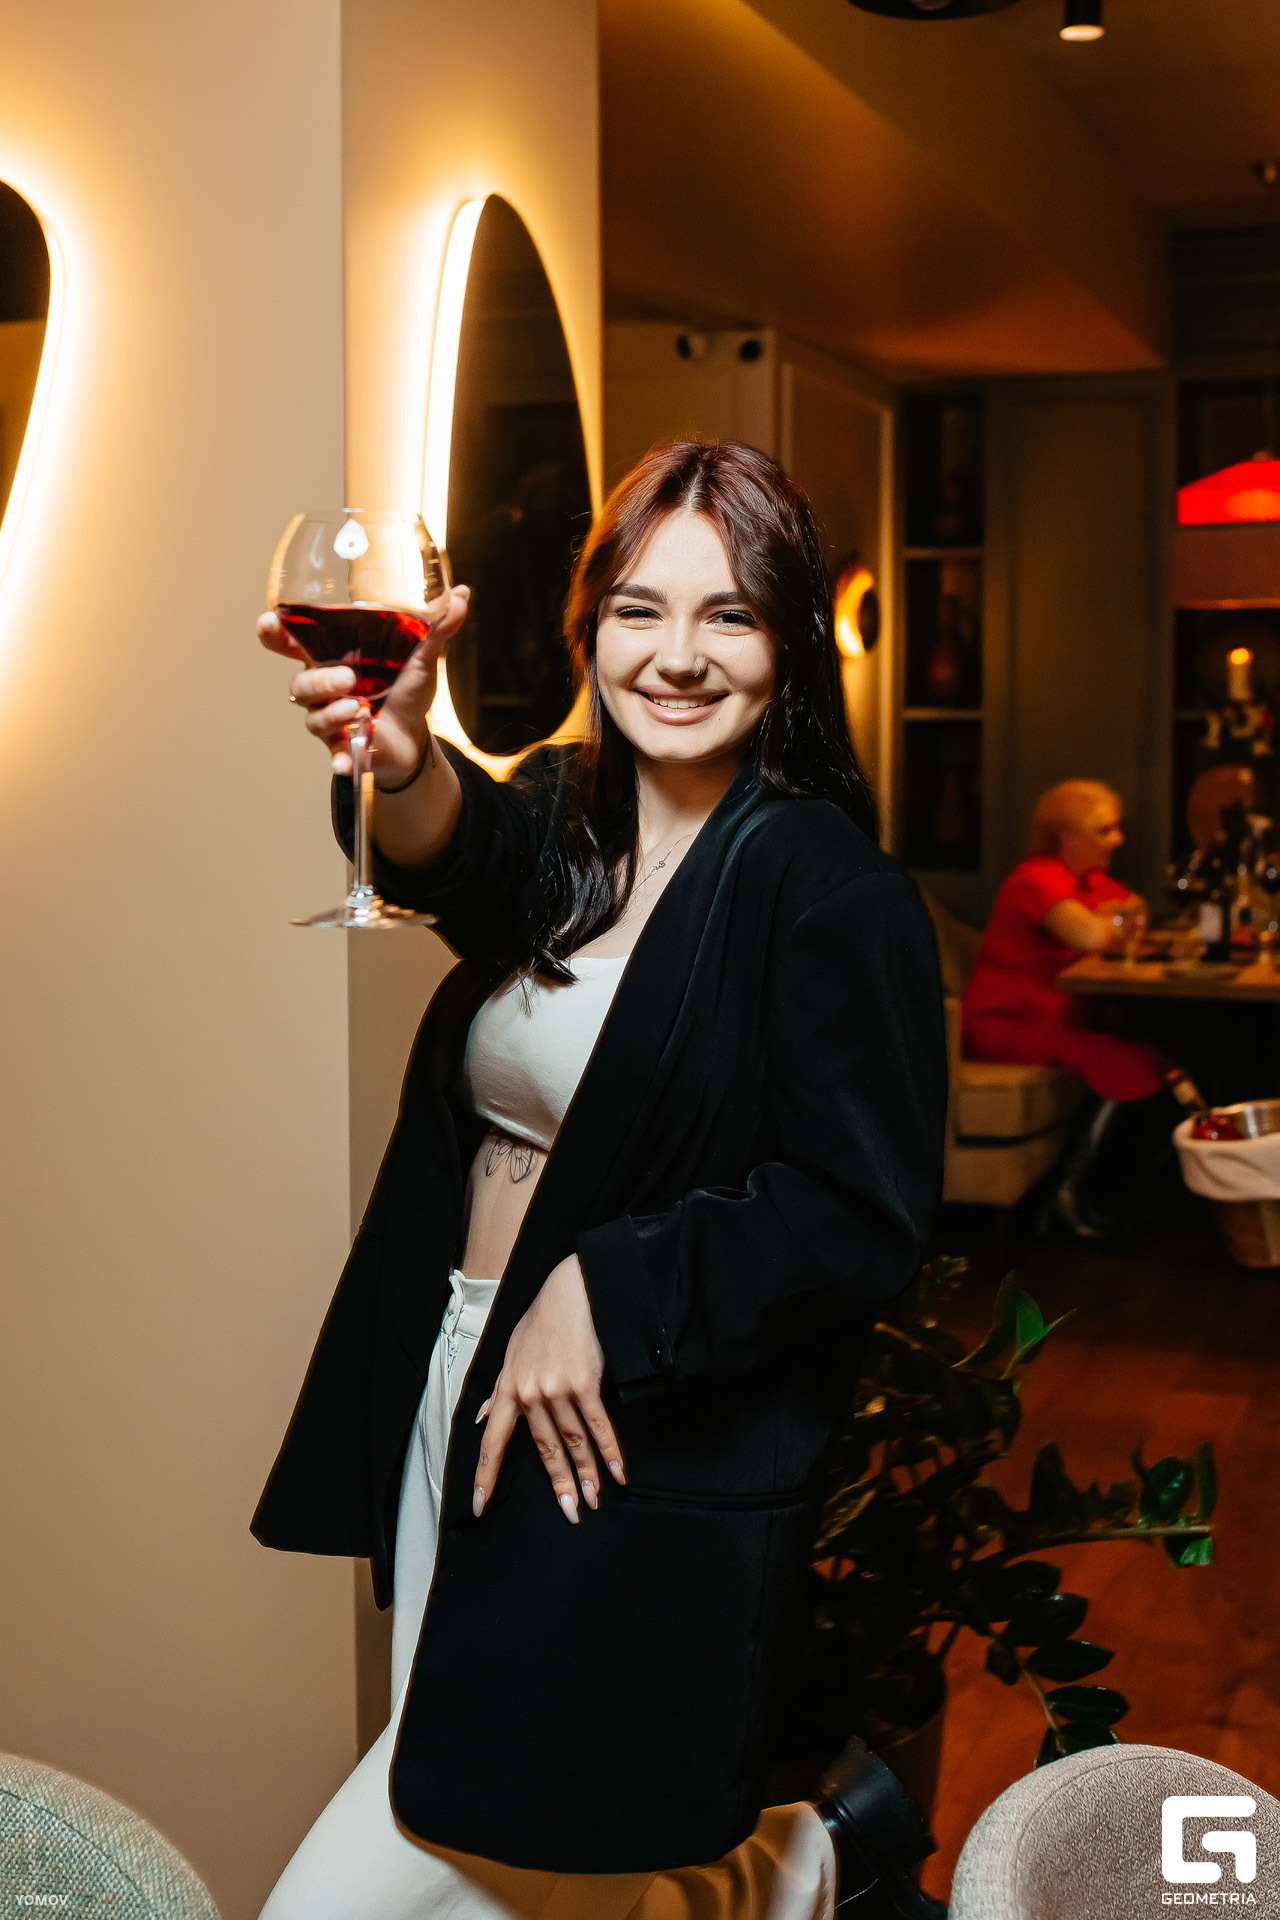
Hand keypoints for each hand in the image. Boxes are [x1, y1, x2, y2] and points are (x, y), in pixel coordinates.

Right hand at [258, 585, 470, 778]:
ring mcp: (330, 718)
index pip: (290, 642)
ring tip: (358, 710)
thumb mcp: (423, 658)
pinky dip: (338, 757)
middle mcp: (324, 688)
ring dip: (334, 713)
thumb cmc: (406, 692)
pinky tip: (347, 761)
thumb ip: (437, 627)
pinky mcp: (341, 746)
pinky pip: (331, 752)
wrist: (415, 739)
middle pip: (299, 684)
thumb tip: (462, 595)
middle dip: (315, 682)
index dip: (273, 631)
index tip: (270, 621)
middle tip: (346, 680)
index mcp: (333, 658)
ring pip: (313, 716)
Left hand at [472, 1255, 625, 1524]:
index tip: (478, 1507)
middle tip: (569, 1512)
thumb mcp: (511, 1352)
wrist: (572, 1291)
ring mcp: (556, 1388)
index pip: (492, 1440)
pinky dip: (609, 1451)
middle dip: (557, 1483)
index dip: (485, 1475)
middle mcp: (529, 1392)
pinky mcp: (584, 1382)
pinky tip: (618, 1472)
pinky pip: (597, 1425)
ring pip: (572, 1441)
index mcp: (507, 1387)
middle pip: (543, 1448)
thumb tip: (481, 1417)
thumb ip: (499, 1389)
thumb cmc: (542, 1320)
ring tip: (592, 1500)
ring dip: (585, 1474)